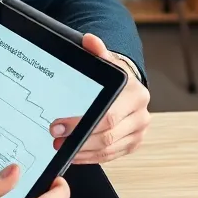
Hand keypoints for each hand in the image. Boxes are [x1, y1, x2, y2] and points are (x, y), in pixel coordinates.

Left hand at [49, 33, 150, 162]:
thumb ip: (97, 51)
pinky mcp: (133, 144)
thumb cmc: (115, 77)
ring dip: (82, 151)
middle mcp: (141, 115)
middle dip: (78, 140)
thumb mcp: (106, 61)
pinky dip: (90, 157)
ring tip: (61, 147)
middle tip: (55, 139)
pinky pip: (110, 156)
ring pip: (108, 149)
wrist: (128, 87)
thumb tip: (89, 40)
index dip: (80, 123)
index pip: (107, 115)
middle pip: (108, 136)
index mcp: (136, 95)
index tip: (58, 126)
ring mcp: (138, 132)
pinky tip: (75, 154)